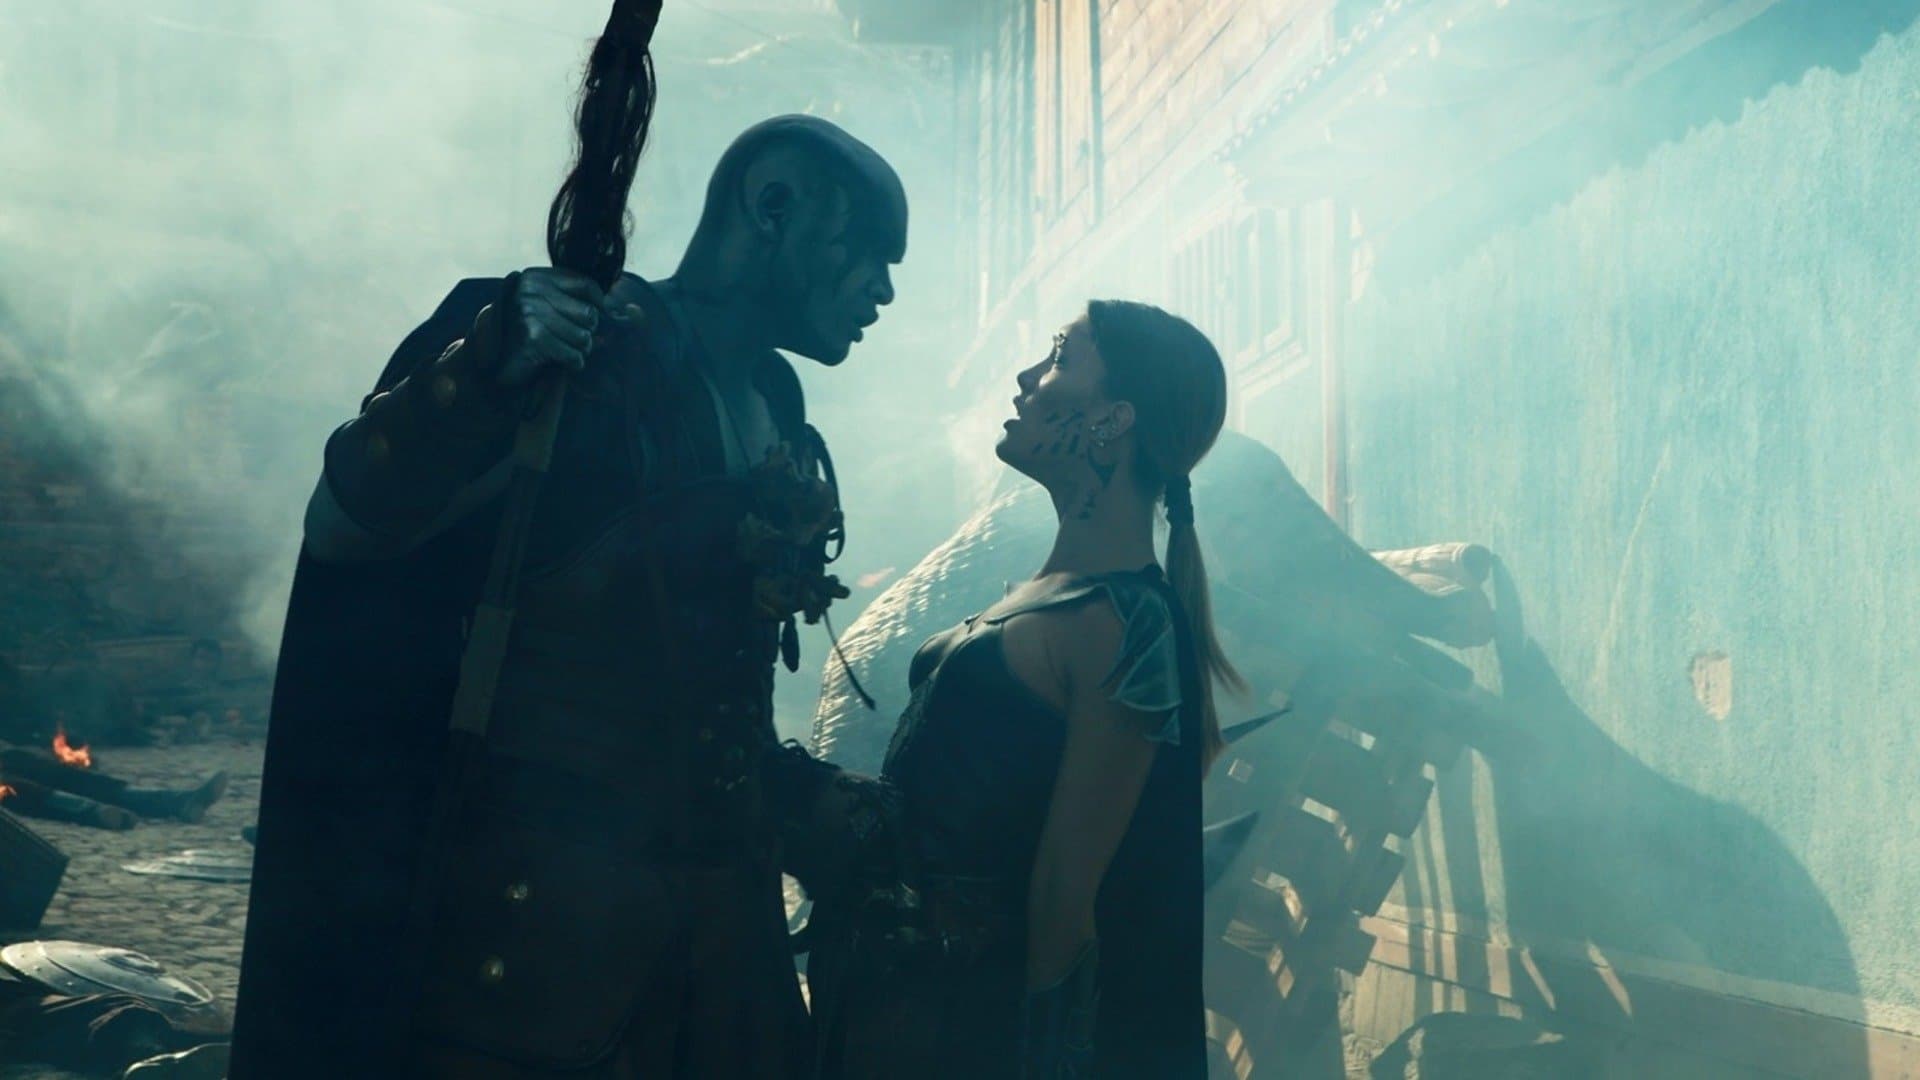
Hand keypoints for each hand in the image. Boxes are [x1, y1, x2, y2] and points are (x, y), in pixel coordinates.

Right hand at [496, 268, 606, 388]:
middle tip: (576, 338)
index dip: (600, 303)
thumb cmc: (533, 331)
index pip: (585, 284)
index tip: (601, 316)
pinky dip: (573, 362)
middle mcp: (531, 291)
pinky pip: (572, 354)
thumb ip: (580, 303)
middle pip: (588, 313)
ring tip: (568, 350)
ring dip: (581, 349)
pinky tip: (562, 362)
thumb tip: (627, 313)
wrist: (500, 359)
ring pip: (583, 336)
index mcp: (536, 277)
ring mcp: (529, 313)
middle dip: (589, 331)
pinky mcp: (532, 337)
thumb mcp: (552, 307)